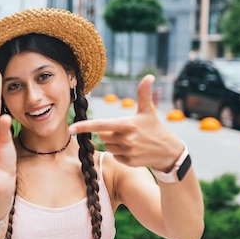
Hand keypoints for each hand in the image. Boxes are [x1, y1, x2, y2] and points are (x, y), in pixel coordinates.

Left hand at [68, 75, 183, 169]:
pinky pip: (115, 156)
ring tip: (130, 141)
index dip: (84, 126)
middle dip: (109, 133)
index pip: (100, 125)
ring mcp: (127, 151)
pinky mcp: (129, 162)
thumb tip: (149, 76)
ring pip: (107, 147)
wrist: (168, 151)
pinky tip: (132, 150)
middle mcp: (126, 139)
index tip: (71, 128)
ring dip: (114, 144)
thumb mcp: (148, 110)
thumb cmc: (155, 128)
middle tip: (123, 131)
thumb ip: (144, 93)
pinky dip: (120, 153)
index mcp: (127, 124)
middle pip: (102, 136)